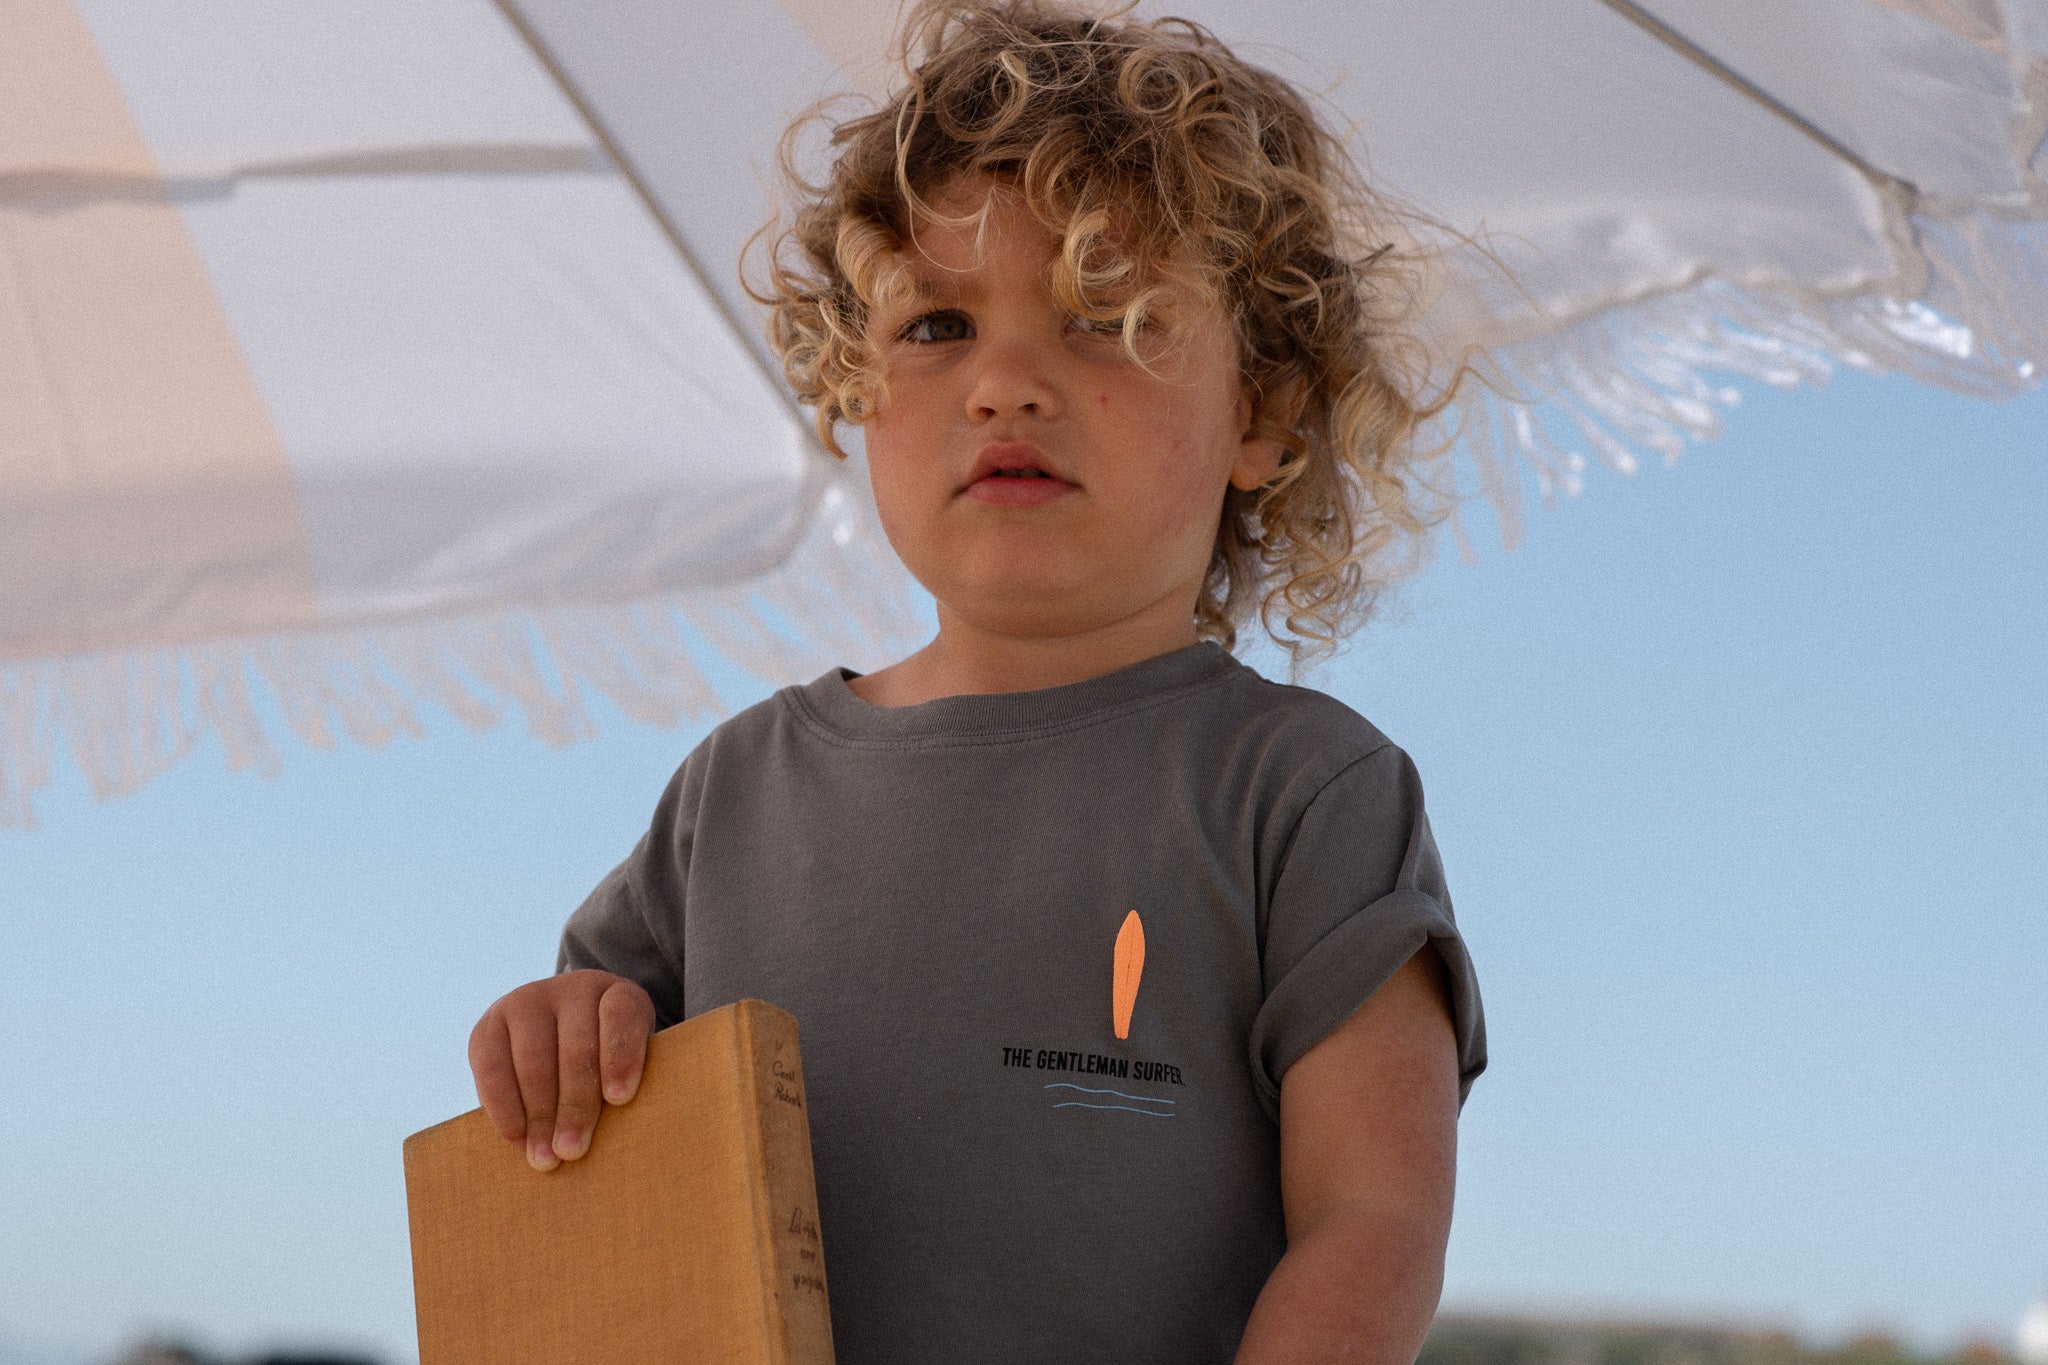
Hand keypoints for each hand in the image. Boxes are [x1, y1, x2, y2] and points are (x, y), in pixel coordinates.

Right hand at [468, 970, 654, 1171]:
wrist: (558, 1032)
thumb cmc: (605, 1061)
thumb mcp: (626, 1061)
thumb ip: (623, 1086)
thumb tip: (618, 1137)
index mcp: (618, 994)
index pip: (621, 1015)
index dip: (621, 1055)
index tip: (620, 1099)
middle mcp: (573, 989)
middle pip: (576, 1047)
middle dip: (574, 1105)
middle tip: (573, 1151)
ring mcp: (528, 1001)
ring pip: (534, 1059)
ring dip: (539, 1115)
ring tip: (545, 1157)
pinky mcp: (490, 1023)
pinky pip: (492, 1067)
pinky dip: (504, 1107)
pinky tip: (516, 1138)